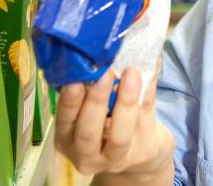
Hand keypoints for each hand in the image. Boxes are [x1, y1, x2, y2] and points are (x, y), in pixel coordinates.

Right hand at [54, 67, 174, 177]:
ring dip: (125, 101)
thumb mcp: (92, 111)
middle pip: (88, 132)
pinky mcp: (144, 153)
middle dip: (96, 102)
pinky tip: (148, 76)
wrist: (140, 151)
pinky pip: (146, 121)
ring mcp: (117, 158)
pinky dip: (147, 95)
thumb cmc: (109, 121)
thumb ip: (89, 90)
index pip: (64, 121)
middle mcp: (87, 155)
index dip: (69, 101)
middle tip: (105, 74)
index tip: (75, 78)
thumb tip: (95, 54)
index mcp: (68, 139)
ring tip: (131, 72)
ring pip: (119, 135)